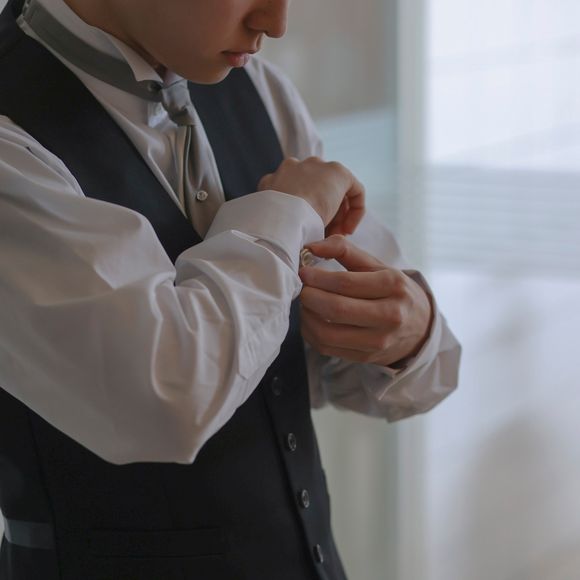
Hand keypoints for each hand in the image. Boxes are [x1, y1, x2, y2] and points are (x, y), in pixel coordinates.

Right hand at [258, 157, 364, 234]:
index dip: (306, 217)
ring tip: (335, 237)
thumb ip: (283, 220)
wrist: (281, 218)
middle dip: (324, 216)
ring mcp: (316, 166)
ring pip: (333, 193)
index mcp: (275, 180)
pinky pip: (353, 189)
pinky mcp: (337, 172)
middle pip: (316, 192)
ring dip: (337, 217)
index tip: (310, 234)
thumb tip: (293, 238)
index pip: (296, 196)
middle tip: (325, 238)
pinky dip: (355, 210)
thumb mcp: (274, 222)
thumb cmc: (275, 228)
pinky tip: (348, 229)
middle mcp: (295, 168)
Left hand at [298, 235, 432, 366]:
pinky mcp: (366, 356)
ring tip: (306, 304)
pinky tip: (311, 320)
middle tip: (303, 289)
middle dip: (310, 297)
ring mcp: (378, 340)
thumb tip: (311, 247)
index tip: (304, 272)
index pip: (346, 283)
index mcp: (392, 285)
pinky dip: (311, 333)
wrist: (420, 327)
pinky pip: (327, 347)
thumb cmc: (392, 291)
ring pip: (327, 333)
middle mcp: (389, 315)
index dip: (318, 278)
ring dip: (307, 317)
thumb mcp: (377, 266)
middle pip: (336, 309)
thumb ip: (345, 250)